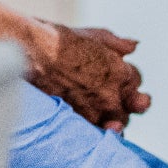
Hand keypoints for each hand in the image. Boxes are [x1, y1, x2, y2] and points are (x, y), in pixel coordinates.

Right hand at [25, 22, 150, 131]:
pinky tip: (97, 125)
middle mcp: (113, 94)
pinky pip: (99, 132)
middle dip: (126, 100)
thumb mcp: (94, 35)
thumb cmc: (59, 40)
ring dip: (115, 118)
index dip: (126, 75)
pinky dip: (100, 129)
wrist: (31, 53)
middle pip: (132, 105)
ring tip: (107, 114)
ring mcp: (96, 110)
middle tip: (113, 97)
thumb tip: (133, 46)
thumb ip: (117, 44)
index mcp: (120, 71)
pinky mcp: (79, 120)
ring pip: (119, 123)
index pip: (136, 79)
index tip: (115, 74)